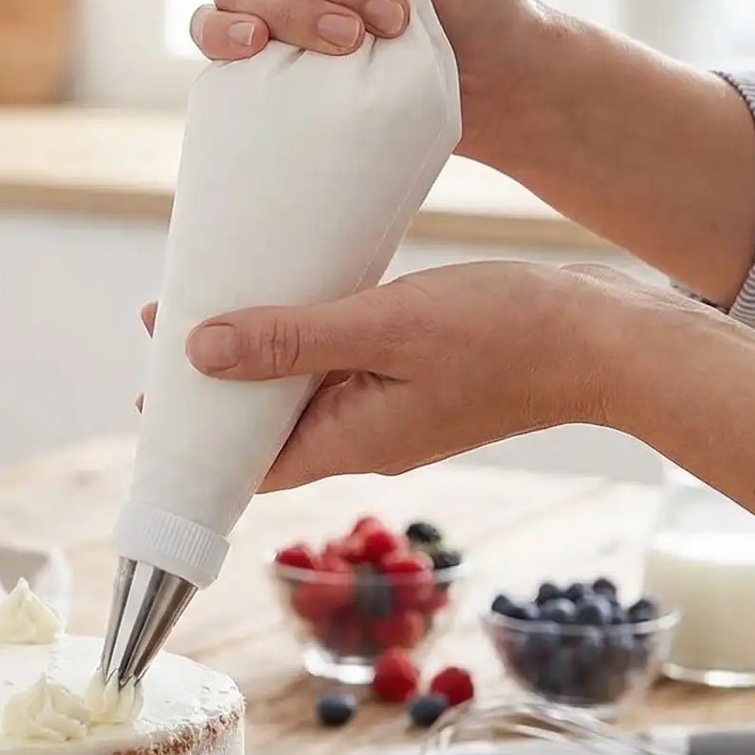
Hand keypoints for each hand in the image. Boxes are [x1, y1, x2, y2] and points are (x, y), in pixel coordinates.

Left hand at [168, 262, 655, 488]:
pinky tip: (289, 290)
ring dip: (257, 350)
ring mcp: (393, 408)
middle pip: (266, 422)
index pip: (245, 465)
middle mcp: (365, 438)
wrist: (608, 338)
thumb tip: (197, 354)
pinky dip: (306, 333)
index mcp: (349, 444)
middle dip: (213, 381)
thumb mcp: (383, 328)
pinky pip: (342, 361)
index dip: (192, 437)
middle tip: (161, 322)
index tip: (146, 395)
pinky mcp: (418, 375)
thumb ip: (290, 341)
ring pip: (302, 387)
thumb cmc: (505, 336)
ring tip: (208, 297)